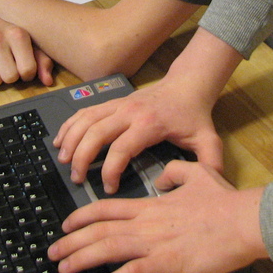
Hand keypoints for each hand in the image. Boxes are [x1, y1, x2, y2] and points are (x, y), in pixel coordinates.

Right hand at [0, 15, 54, 87]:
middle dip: (12, 76)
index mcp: (17, 34)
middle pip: (10, 78)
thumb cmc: (10, 35)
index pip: (28, 70)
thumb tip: (48, 81)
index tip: (24, 65)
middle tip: (8, 63)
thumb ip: (43, 61)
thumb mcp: (30, 43)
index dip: (28, 73)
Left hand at [48, 161, 266, 272]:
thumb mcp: (197, 174)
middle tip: (53, 253)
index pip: (107, 208)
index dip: (82, 216)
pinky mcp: (167, 264)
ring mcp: (155, 244)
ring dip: (81, 260)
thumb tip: (159, 180)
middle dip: (71, 242)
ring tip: (64, 269)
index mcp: (151, 205)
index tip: (67, 224)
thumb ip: (174, 173)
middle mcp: (146, 224)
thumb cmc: (225, 201)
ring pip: (107, 249)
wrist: (244, 220)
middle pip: (99, 230)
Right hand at [53, 79, 223, 191]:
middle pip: (96, 133)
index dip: (111, 171)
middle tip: (78, 179)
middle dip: (82, 158)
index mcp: (149, 124)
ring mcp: (118, 104)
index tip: (110, 188)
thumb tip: (210, 184)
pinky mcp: (112, 101)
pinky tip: (61, 139)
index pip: (121, 148)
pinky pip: (85, 111)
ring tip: (64, 161)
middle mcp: (129, 112)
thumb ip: (210, 163)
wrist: (187, 84)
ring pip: (86, 119)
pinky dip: (70, 124)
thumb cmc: (193, 115)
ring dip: (71, 140)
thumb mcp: (207, 140)